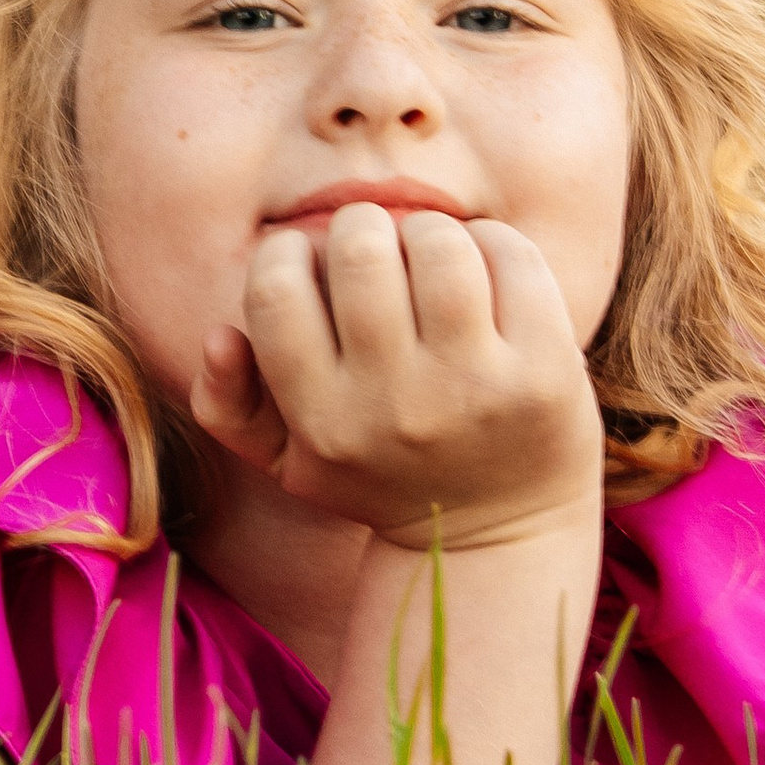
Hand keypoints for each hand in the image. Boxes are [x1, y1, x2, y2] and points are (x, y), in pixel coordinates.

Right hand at [189, 203, 604, 551]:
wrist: (497, 536)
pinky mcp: (546, 372)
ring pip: (439, 244)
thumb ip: (228, 405)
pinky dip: (492, 241)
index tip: (311, 266)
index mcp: (324, 422)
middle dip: (361, 228)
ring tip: (429, 256)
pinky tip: (484, 268)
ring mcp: (476, 388)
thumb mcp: (291, 462)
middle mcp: (397, 406)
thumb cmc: (381, 477)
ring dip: (428, 231)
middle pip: (360, 249)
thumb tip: (219, 334)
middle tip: (377, 251)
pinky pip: (511, 257)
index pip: (273, 290)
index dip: (286, 254)